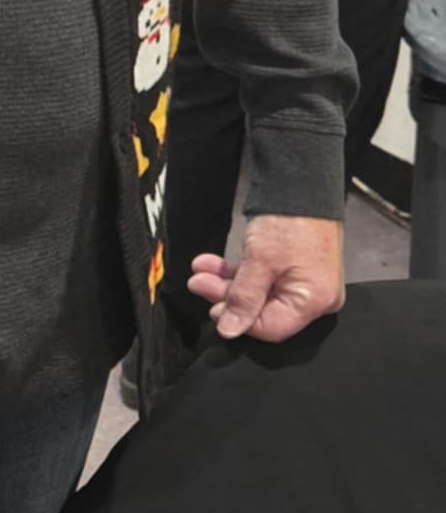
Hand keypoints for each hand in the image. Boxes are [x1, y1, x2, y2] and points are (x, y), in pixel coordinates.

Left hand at [187, 213, 344, 343]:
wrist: (301, 181)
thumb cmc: (288, 221)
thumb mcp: (260, 261)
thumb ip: (243, 298)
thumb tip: (228, 330)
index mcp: (315, 301)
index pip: (271, 327)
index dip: (239, 320)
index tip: (211, 308)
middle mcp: (314, 297)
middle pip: (263, 310)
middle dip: (226, 295)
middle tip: (198, 283)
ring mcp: (304, 281)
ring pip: (259, 291)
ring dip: (227, 281)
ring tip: (200, 270)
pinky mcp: (293, 267)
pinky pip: (264, 277)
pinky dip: (239, 271)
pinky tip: (213, 264)